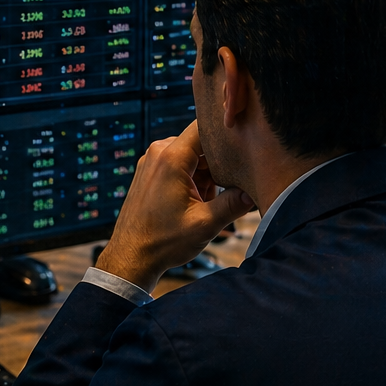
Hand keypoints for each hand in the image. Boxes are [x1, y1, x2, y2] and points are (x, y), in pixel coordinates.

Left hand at [95, 119, 254, 293]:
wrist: (130, 258)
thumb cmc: (162, 243)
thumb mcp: (205, 225)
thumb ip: (233, 205)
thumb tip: (255, 193)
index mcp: (171, 158)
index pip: (205, 127)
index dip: (226, 133)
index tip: (244, 144)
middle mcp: (159, 153)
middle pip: (201, 143)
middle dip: (218, 163)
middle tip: (229, 187)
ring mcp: (152, 161)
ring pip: (192, 155)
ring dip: (206, 174)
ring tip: (207, 202)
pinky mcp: (150, 171)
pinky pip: (180, 164)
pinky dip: (193, 179)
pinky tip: (195, 202)